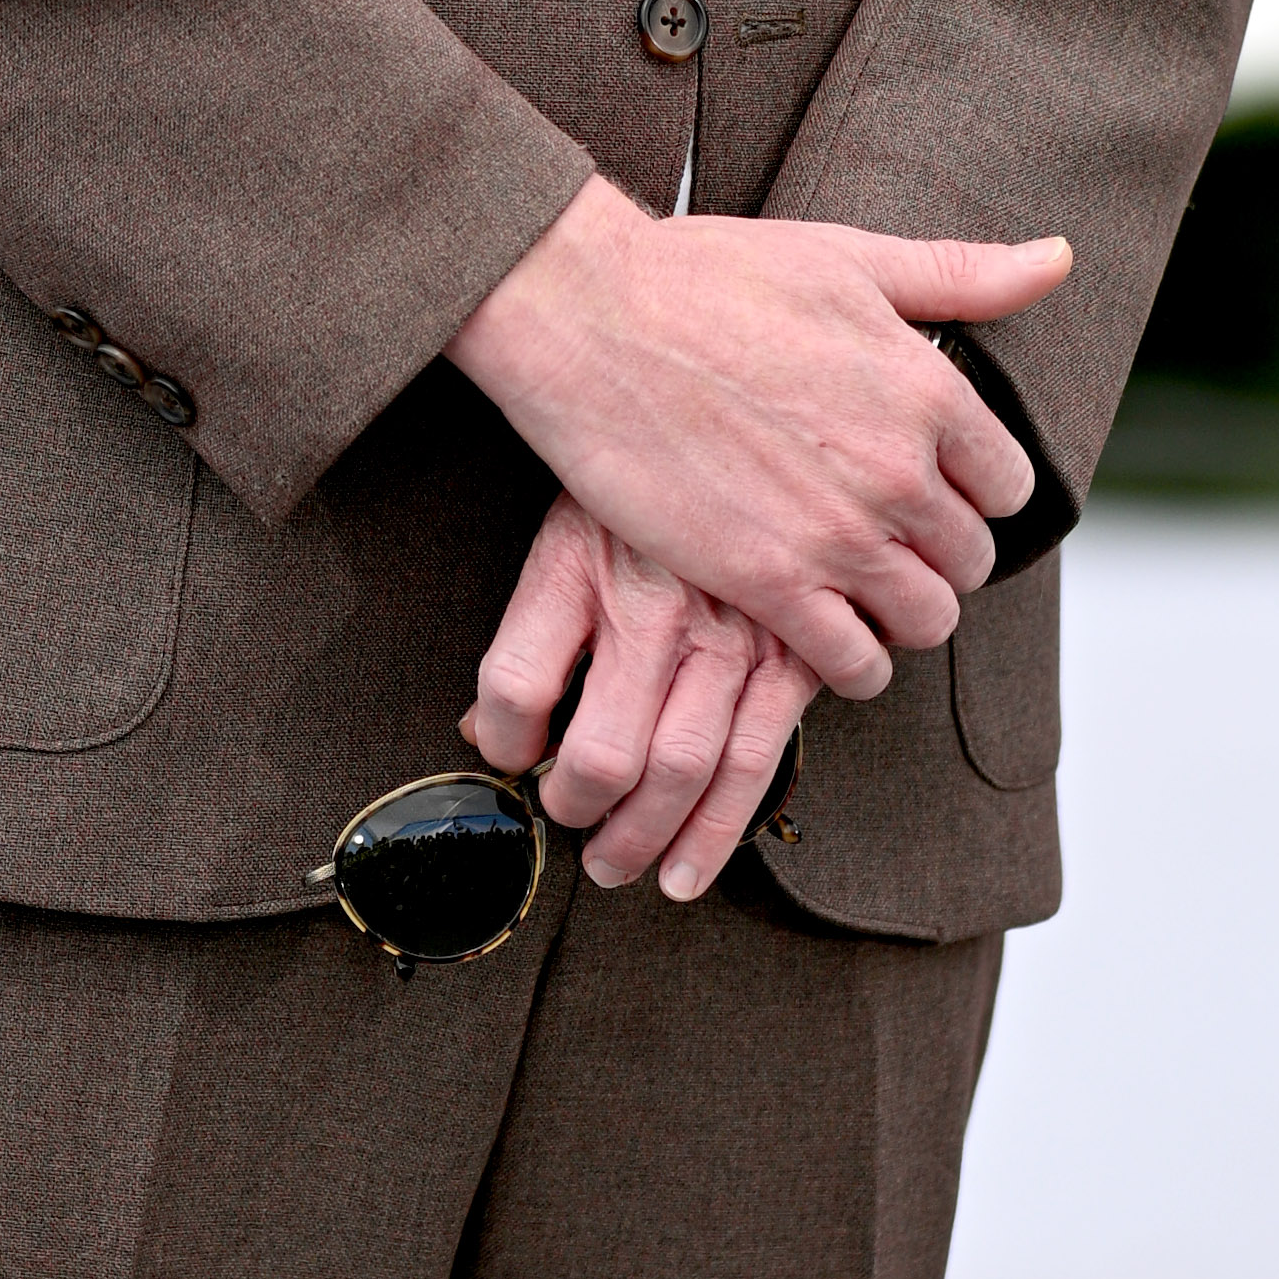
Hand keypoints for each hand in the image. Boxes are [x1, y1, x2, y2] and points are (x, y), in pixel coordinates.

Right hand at [446, 179, 1071, 695]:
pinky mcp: (770, 583)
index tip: (932, 484)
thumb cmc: (707, 273)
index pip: (1010, 485)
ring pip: (926, 620)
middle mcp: (899, 469)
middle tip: (888, 539)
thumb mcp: (847, 256)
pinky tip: (820, 628)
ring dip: (901, 612)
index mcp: (927, 388)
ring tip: (858, 587)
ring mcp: (837, 534)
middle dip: (939, 554)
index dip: (973, 489)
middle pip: (971, 560)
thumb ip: (961, 275)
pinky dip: (851, 661)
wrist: (589, 314)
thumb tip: (1059, 258)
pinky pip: (856, 666)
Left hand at [462, 492, 812, 900]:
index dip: (497, 740)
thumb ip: (532, 625)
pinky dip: (718, 832)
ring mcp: (729, 632)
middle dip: (576, 807)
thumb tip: (487, 728)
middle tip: (566, 820)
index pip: (514, 682)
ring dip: (641, 837)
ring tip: (613, 862)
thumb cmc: (651, 471)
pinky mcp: (791, 652)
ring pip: (680, 770)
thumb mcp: (570, 518)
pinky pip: (755, 760)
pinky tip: (686, 868)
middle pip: (602, 750)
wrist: (756, 410)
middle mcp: (653, 604)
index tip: (501, 754)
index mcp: (581, 559)